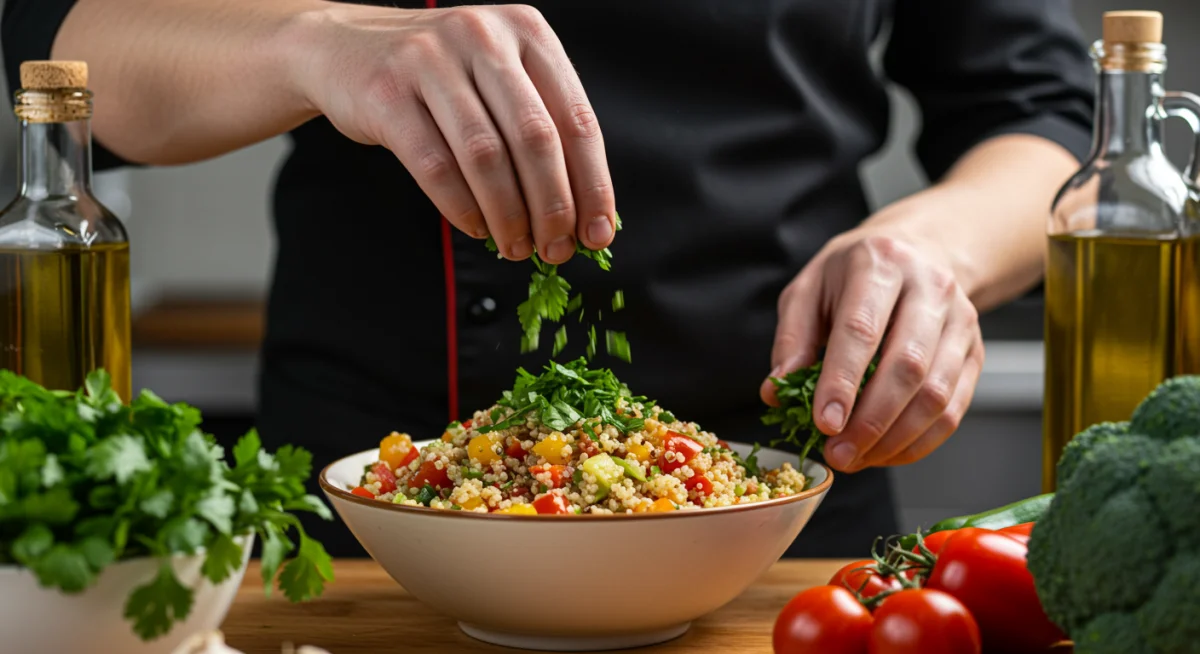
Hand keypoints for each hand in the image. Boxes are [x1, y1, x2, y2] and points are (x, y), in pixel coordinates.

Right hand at [291, 3, 615, 262]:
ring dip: (508, 215)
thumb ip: (540, 129)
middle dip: (553, 207)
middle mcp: (483, 38)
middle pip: (536, 139)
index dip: (593, 185)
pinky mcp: (388, 93)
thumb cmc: (439, 77)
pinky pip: (435, 166)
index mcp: (527, 32)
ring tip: (516, 247)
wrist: (342, 50)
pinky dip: (462, 207)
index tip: (598, 233)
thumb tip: (581, 214)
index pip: (576, 119)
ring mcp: (431, 61)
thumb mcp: (498, 80)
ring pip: (486, 156)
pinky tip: (476, 229)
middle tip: (556, 249)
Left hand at [761, 231, 984, 472]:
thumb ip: (791, 339)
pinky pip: (954, 407)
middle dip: (871, 421)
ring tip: (858, 459)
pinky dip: (920, 440)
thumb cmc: (854, 273)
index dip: (842, 382)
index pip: (862, 330)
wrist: (919, 250)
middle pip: (908, 366)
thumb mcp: (809, 289)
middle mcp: (929, 289)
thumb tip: (776, 390)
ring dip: (896, 438)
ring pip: (937, 393)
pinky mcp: (975, 352)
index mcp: (879, 265)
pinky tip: (887, 452)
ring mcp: (960, 321)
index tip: (824, 424)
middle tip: (838, 454)